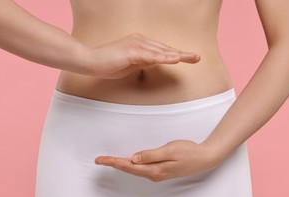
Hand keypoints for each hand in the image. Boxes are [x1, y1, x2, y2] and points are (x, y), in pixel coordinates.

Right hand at [82, 33, 200, 78]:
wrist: (91, 62)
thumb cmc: (108, 64)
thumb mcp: (131, 64)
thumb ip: (144, 61)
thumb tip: (155, 62)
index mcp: (140, 43)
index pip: (162, 50)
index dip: (176, 54)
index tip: (189, 57)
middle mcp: (140, 41)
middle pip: (164, 48)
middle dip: (182, 53)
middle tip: (197, 57)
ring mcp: (135, 45)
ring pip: (160, 51)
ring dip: (176, 55)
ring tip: (191, 58)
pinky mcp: (131, 51)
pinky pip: (150, 56)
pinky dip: (163, 58)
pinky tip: (174, 60)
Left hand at [94, 140, 217, 181]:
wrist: (205, 159)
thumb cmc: (189, 152)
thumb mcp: (170, 150)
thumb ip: (151, 155)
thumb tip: (134, 159)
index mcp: (154, 169)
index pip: (129, 166)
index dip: (113, 162)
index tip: (100, 160)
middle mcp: (154, 174)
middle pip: (128, 169)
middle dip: (113, 164)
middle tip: (98, 160)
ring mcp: (157, 173)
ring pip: (134, 170)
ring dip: (120, 165)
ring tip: (108, 160)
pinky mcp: (161, 171)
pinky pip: (141, 169)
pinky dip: (130, 166)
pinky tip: (126, 162)